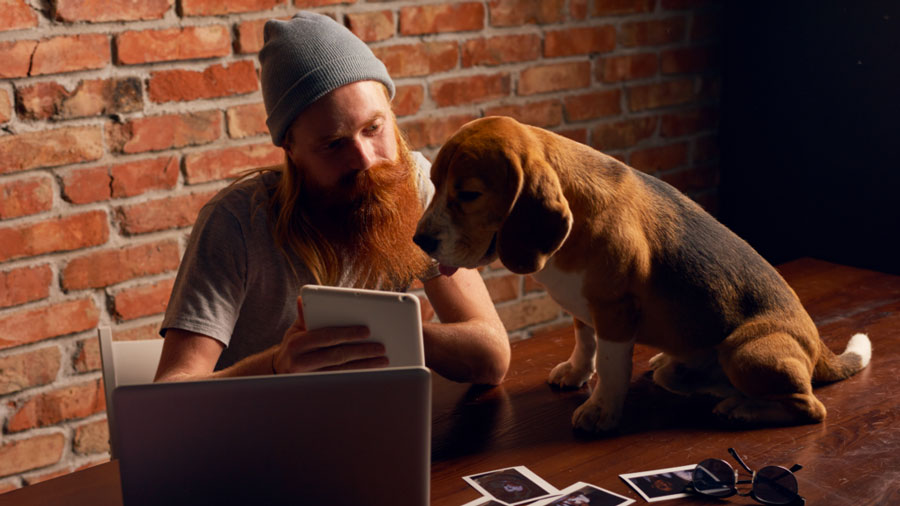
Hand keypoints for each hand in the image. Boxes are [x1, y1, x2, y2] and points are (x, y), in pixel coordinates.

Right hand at [272, 296, 388, 373]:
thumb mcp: (295, 329)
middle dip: (361, 351)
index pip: (326, 336)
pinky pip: (342, 380)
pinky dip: (359, 374)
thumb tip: (305, 299)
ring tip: (382, 360)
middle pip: (337, 356)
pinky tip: (372, 370)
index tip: (366, 331)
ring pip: (342, 371)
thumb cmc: (293, 345)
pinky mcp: (318, 387)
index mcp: (297, 343)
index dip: (347, 333)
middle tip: (380, 347)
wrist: (279, 370)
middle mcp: (301, 362)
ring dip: (365, 365)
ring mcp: (309, 377)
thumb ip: (305, 316)